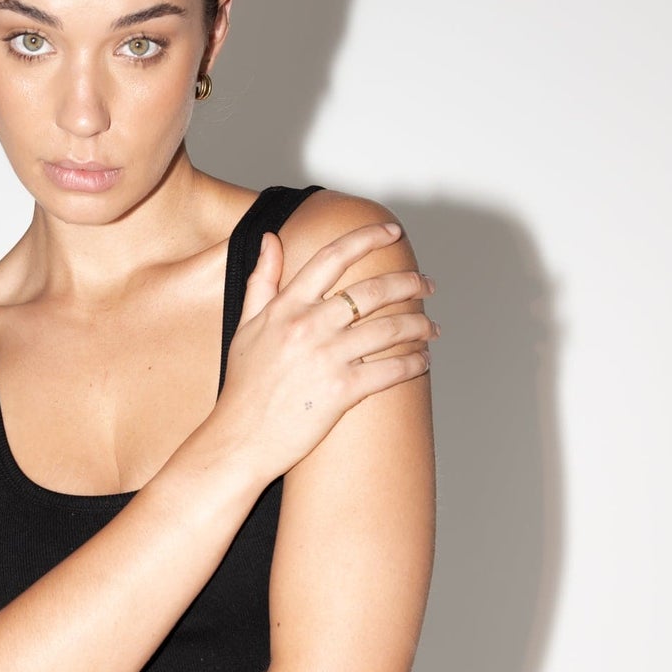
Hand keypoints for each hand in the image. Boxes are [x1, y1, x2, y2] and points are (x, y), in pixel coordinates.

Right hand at [215, 221, 436, 480]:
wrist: (239, 439)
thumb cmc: (243, 387)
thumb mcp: (245, 325)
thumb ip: (261, 280)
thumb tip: (270, 239)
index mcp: (286, 307)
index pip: (333, 256)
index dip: (367, 237)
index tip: (392, 232)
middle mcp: (308, 326)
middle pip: (373, 290)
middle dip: (410, 283)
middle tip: (428, 285)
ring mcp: (326, 358)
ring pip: (389, 329)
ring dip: (419, 325)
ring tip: (432, 328)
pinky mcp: (341, 391)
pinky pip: (390, 370)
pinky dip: (414, 363)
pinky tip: (423, 361)